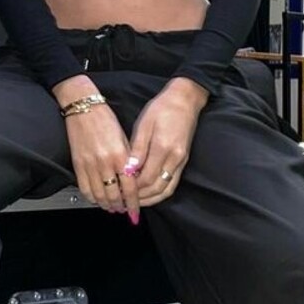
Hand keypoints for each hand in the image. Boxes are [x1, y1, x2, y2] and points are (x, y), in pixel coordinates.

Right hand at [52, 77, 140, 219]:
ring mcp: (89, 165)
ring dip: (106, 205)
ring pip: (99, 195)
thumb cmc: (106, 119)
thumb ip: (129, 161)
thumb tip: (133, 180)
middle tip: (124, 211)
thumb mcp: (124, 139)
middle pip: (114, 195)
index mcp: (120, 156)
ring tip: (112, 207)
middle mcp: (105, 163)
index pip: (130, 187)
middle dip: (120, 207)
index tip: (135, 211)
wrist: (84, 108)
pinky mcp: (77, 165)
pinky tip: (97, 199)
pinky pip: (84, 189)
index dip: (133, 203)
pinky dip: (92, 198)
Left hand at [125, 78, 207, 206]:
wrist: (185, 100)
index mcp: (163, 147)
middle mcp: (174, 158)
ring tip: (135, 202)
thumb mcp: (144, 125)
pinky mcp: (183, 162)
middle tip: (124, 200)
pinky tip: (149, 194)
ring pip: (166, 190)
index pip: (146, 178)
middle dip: (140, 198)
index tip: (119, 189)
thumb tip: (128, 170)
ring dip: (150, 199)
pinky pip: (172, 184)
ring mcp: (181, 162)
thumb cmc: (161, 109)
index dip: (133, 188)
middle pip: (156, 188)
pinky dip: (160, 193)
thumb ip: (137, 149)